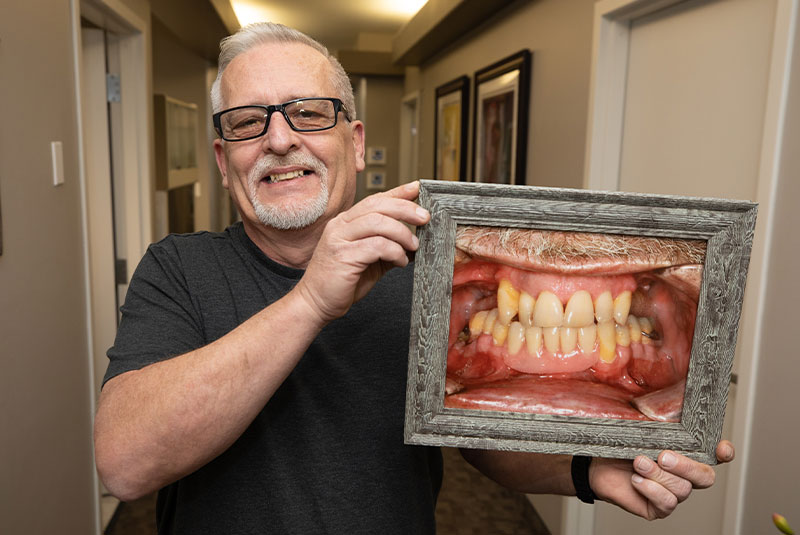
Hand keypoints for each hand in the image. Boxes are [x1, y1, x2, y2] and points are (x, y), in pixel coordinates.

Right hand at [294, 181, 429, 323]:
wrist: (316, 304)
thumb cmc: (341, 283)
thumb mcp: (369, 260)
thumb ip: (387, 247)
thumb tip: (414, 242)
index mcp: (346, 222)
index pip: (374, 200)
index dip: (397, 192)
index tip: (417, 188)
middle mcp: (340, 226)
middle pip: (377, 206)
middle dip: (405, 208)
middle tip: (424, 217)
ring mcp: (339, 239)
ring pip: (377, 222)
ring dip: (402, 233)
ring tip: (413, 246)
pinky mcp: (343, 256)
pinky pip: (376, 246)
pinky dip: (394, 252)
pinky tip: (401, 261)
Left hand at [589, 440, 734, 519]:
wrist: (598, 465)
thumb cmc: (622, 446)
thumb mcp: (641, 432)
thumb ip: (659, 427)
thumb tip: (668, 412)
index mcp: (686, 453)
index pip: (716, 455)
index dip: (724, 453)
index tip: (721, 448)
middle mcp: (685, 475)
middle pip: (705, 476)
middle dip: (685, 466)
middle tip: (662, 456)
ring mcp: (674, 492)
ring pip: (682, 489)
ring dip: (658, 475)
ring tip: (638, 463)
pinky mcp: (660, 507)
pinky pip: (667, 503)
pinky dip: (651, 489)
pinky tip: (636, 480)